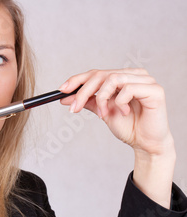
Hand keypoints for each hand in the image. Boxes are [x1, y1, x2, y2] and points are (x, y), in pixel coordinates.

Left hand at [59, 68, 173, 155]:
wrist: (146, 144)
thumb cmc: (129, 127)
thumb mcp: (103, 112)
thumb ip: (88, 102)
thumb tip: (66, 97)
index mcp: (123, 77)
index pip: (96, 73)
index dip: (78, 79)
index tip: (61, 90)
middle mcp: (134, 75)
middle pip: (102, 74)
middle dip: (84, 91)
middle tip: (74, 108)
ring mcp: (146, 80)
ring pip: (113, 79)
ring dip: (102, 98)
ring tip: (103, 114)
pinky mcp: (154, 90)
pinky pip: (128, 88)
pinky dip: (120, 102)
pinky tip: (124, 113)